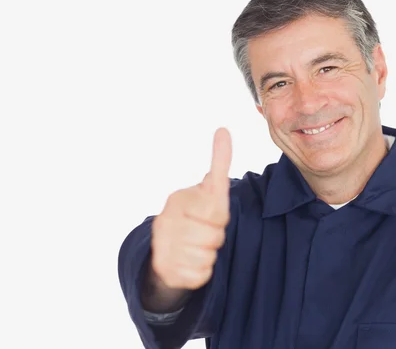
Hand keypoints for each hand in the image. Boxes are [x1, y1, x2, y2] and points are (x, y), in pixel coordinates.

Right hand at [150, 127, 231, 289]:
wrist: (166, 250)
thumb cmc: (195, 216)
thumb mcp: (207, 190)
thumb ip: (218, 164)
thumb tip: (224, 130)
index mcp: (178, 200)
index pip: (216, 212)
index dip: (219, 218)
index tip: (210, 215)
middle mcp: (165, 221)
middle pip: (215, 237)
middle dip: (216, 237)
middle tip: (205, 232)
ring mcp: (162, 247)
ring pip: (208, 257)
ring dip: (209, 255)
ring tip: (197, 247)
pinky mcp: (165, 270)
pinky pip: (201, 275)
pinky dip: (202, 272)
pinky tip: (190, 262)